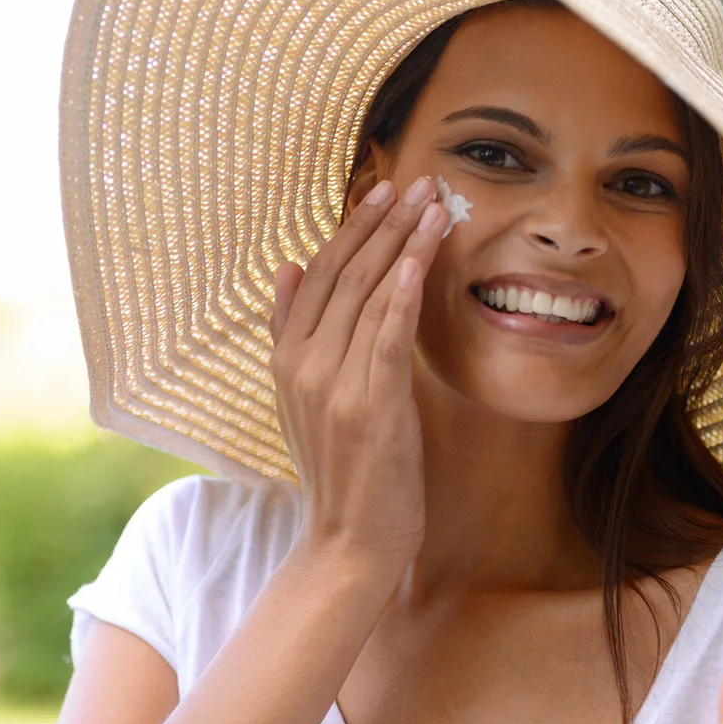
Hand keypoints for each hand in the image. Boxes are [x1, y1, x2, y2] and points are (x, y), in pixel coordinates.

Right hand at [269, 175, 447, 567]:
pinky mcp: (370, 407)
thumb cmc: (343, 466)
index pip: (321, 274)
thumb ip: (294, 331)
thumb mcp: (306, 396)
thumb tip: (289, 266)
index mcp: (287, 357)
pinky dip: (401, 297)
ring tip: (435, 206)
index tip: (383, 191)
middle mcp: (303, 365)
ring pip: (370, 297)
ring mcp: (334, 385)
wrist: (349, 540)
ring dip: (405, 246)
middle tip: (419, 183)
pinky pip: (385, 339)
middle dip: (385, 225)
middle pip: (346, 276)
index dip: (353, 229)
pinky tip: (419, 260)